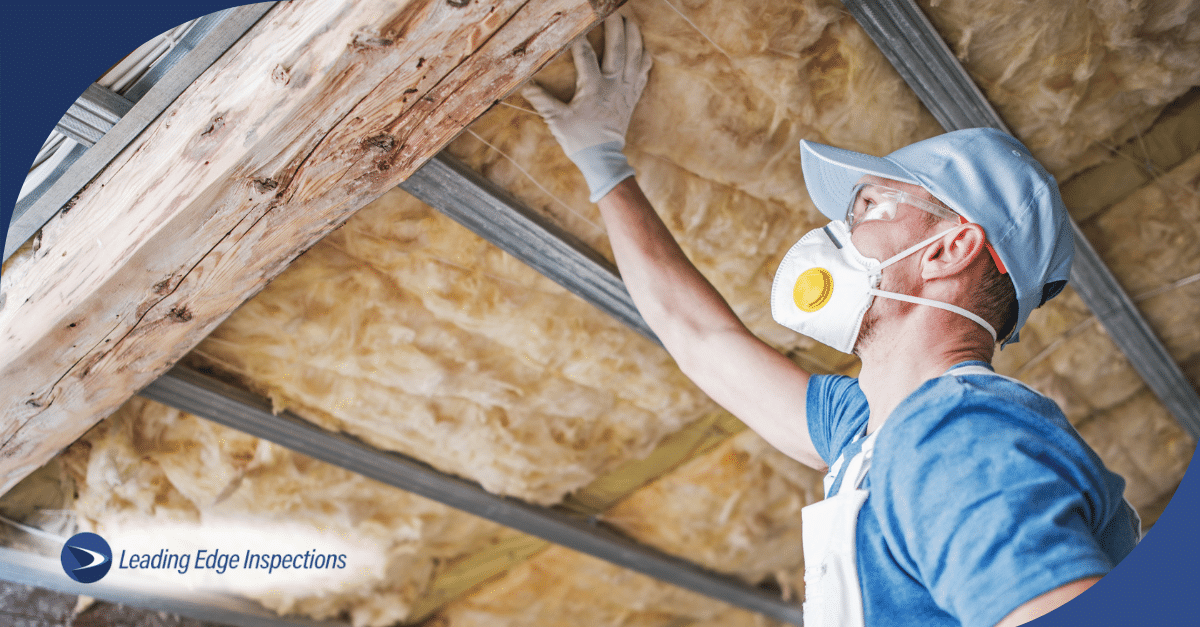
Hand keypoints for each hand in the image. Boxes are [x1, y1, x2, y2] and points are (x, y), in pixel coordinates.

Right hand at [521, 13, 651, 200]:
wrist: (603, 158)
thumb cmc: (579, 140)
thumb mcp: (557, 121)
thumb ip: (542, 101)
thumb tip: (524, 85)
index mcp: (594, 89)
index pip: (587, 57)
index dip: (581, 39)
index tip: (577, 25)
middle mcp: (613, 86)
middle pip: (618, 50)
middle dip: (615, 28)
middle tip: (612, 11)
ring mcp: (626, 90)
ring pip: (635, 58)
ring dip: (634, 38)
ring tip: (629, 21)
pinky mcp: (633, 97)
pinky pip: (643, 73)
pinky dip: (644, 58)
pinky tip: (642, 47)